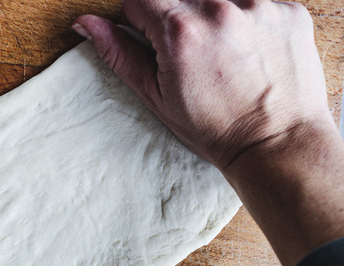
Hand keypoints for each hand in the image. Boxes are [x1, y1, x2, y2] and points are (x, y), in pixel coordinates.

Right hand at [73, 0, 333, 170]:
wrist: (277, 143)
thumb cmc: (214, 127)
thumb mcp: (155, 96)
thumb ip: (119, 53)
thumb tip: (86, 23)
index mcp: (180, 31)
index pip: (140, 0)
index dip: (140, 21)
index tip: (153, 42)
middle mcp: (220, 9)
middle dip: (176, 18)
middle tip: (192, 54)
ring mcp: (260, 5)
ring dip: (211, 17)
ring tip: (222, 53)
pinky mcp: (289, 9)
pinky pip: (254, 1)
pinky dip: (246, 20)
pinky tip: (249, 52)